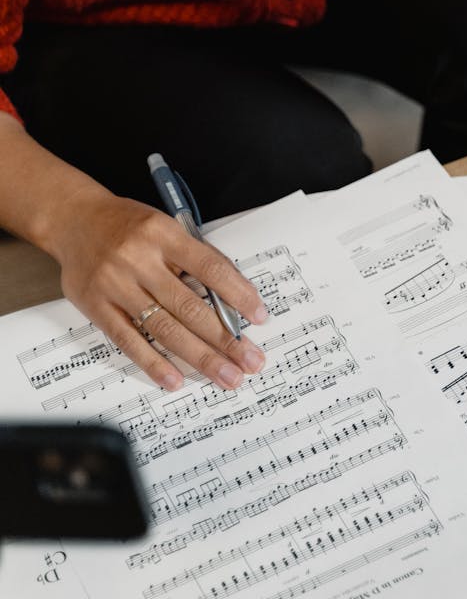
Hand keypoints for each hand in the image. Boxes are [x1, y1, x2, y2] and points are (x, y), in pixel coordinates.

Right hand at [46, 191, 269, 391]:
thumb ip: (197, 258)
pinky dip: (153, 363)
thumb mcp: (167, 228)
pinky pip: (128, 340)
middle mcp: (139, 260)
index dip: (239, 295)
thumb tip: (235, 299)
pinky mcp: (96, 306)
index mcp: (164, 235)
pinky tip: (175, 379)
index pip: (211, 268)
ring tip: (226, 375)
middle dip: (226, 339)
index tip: (260, 317)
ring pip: (164, 328)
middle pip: (190, 307)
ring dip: (199, 357)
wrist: (74, 219)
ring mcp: (115, 285)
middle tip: (250, 361)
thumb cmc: (130, 227)